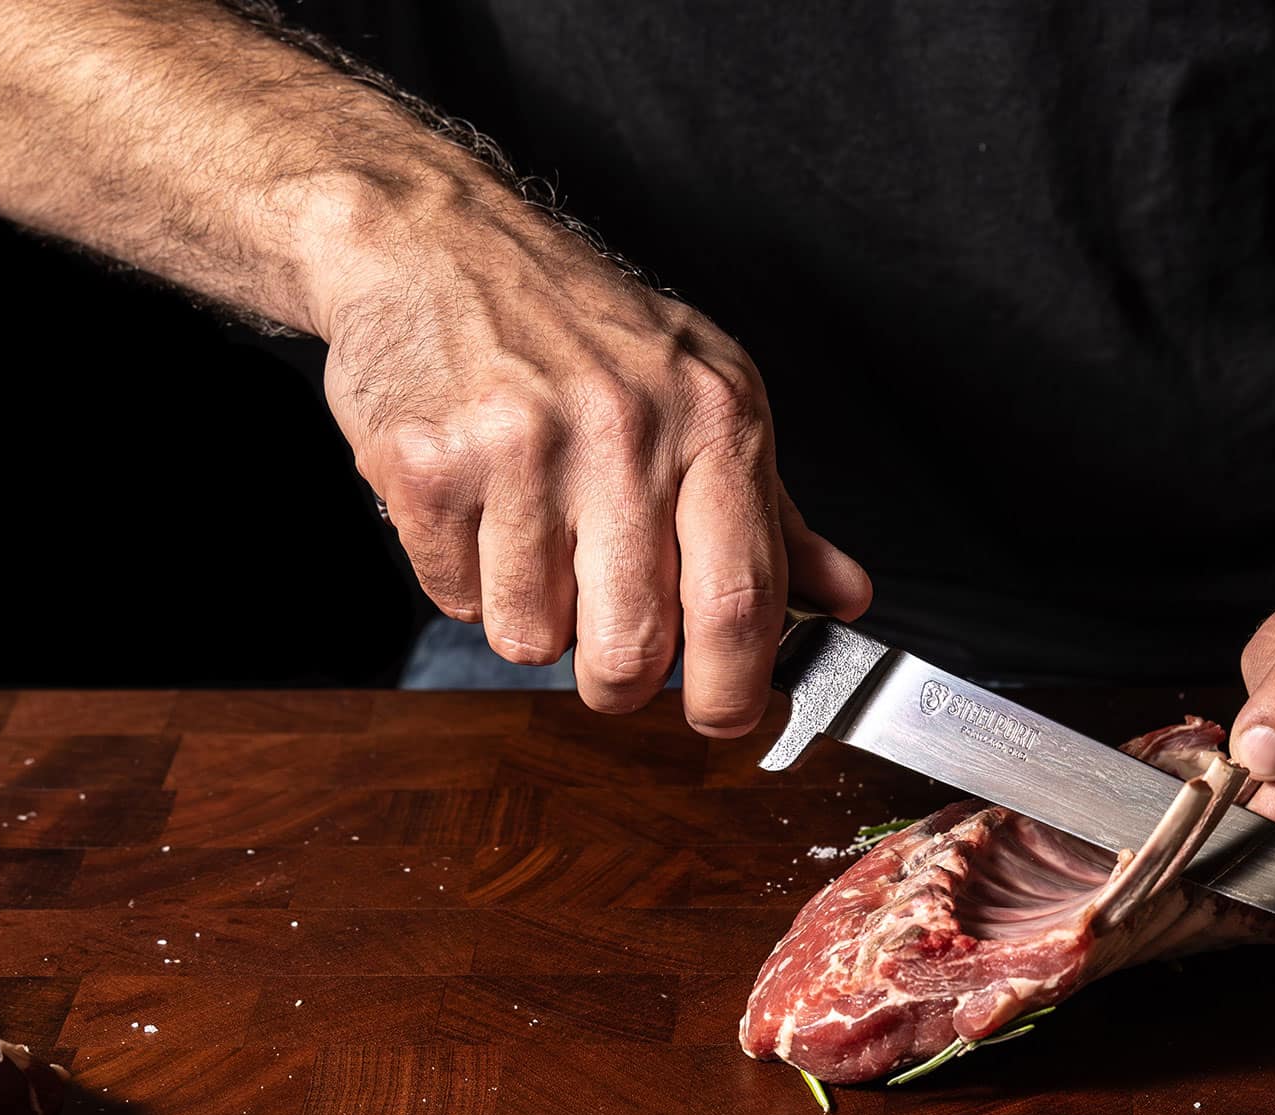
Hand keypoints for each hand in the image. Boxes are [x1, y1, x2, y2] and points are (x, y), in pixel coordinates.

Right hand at [309, 163, 869, 735]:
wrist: (430, 239)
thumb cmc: (578, 327)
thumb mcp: (705, 395)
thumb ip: (774, 513)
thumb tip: (845, 598)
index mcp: (715, 417)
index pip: (742, 599)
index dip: (733, 689)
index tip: (721, 715)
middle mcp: (628, 429)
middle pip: (633, 647)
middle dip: (618, 683)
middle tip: (607, 653)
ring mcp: (524, 447)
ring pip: (533, 637)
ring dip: (530, 618)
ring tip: (529, 535)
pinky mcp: (431, 466)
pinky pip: (456, 597)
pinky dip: (462, 578)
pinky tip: (475, 507)